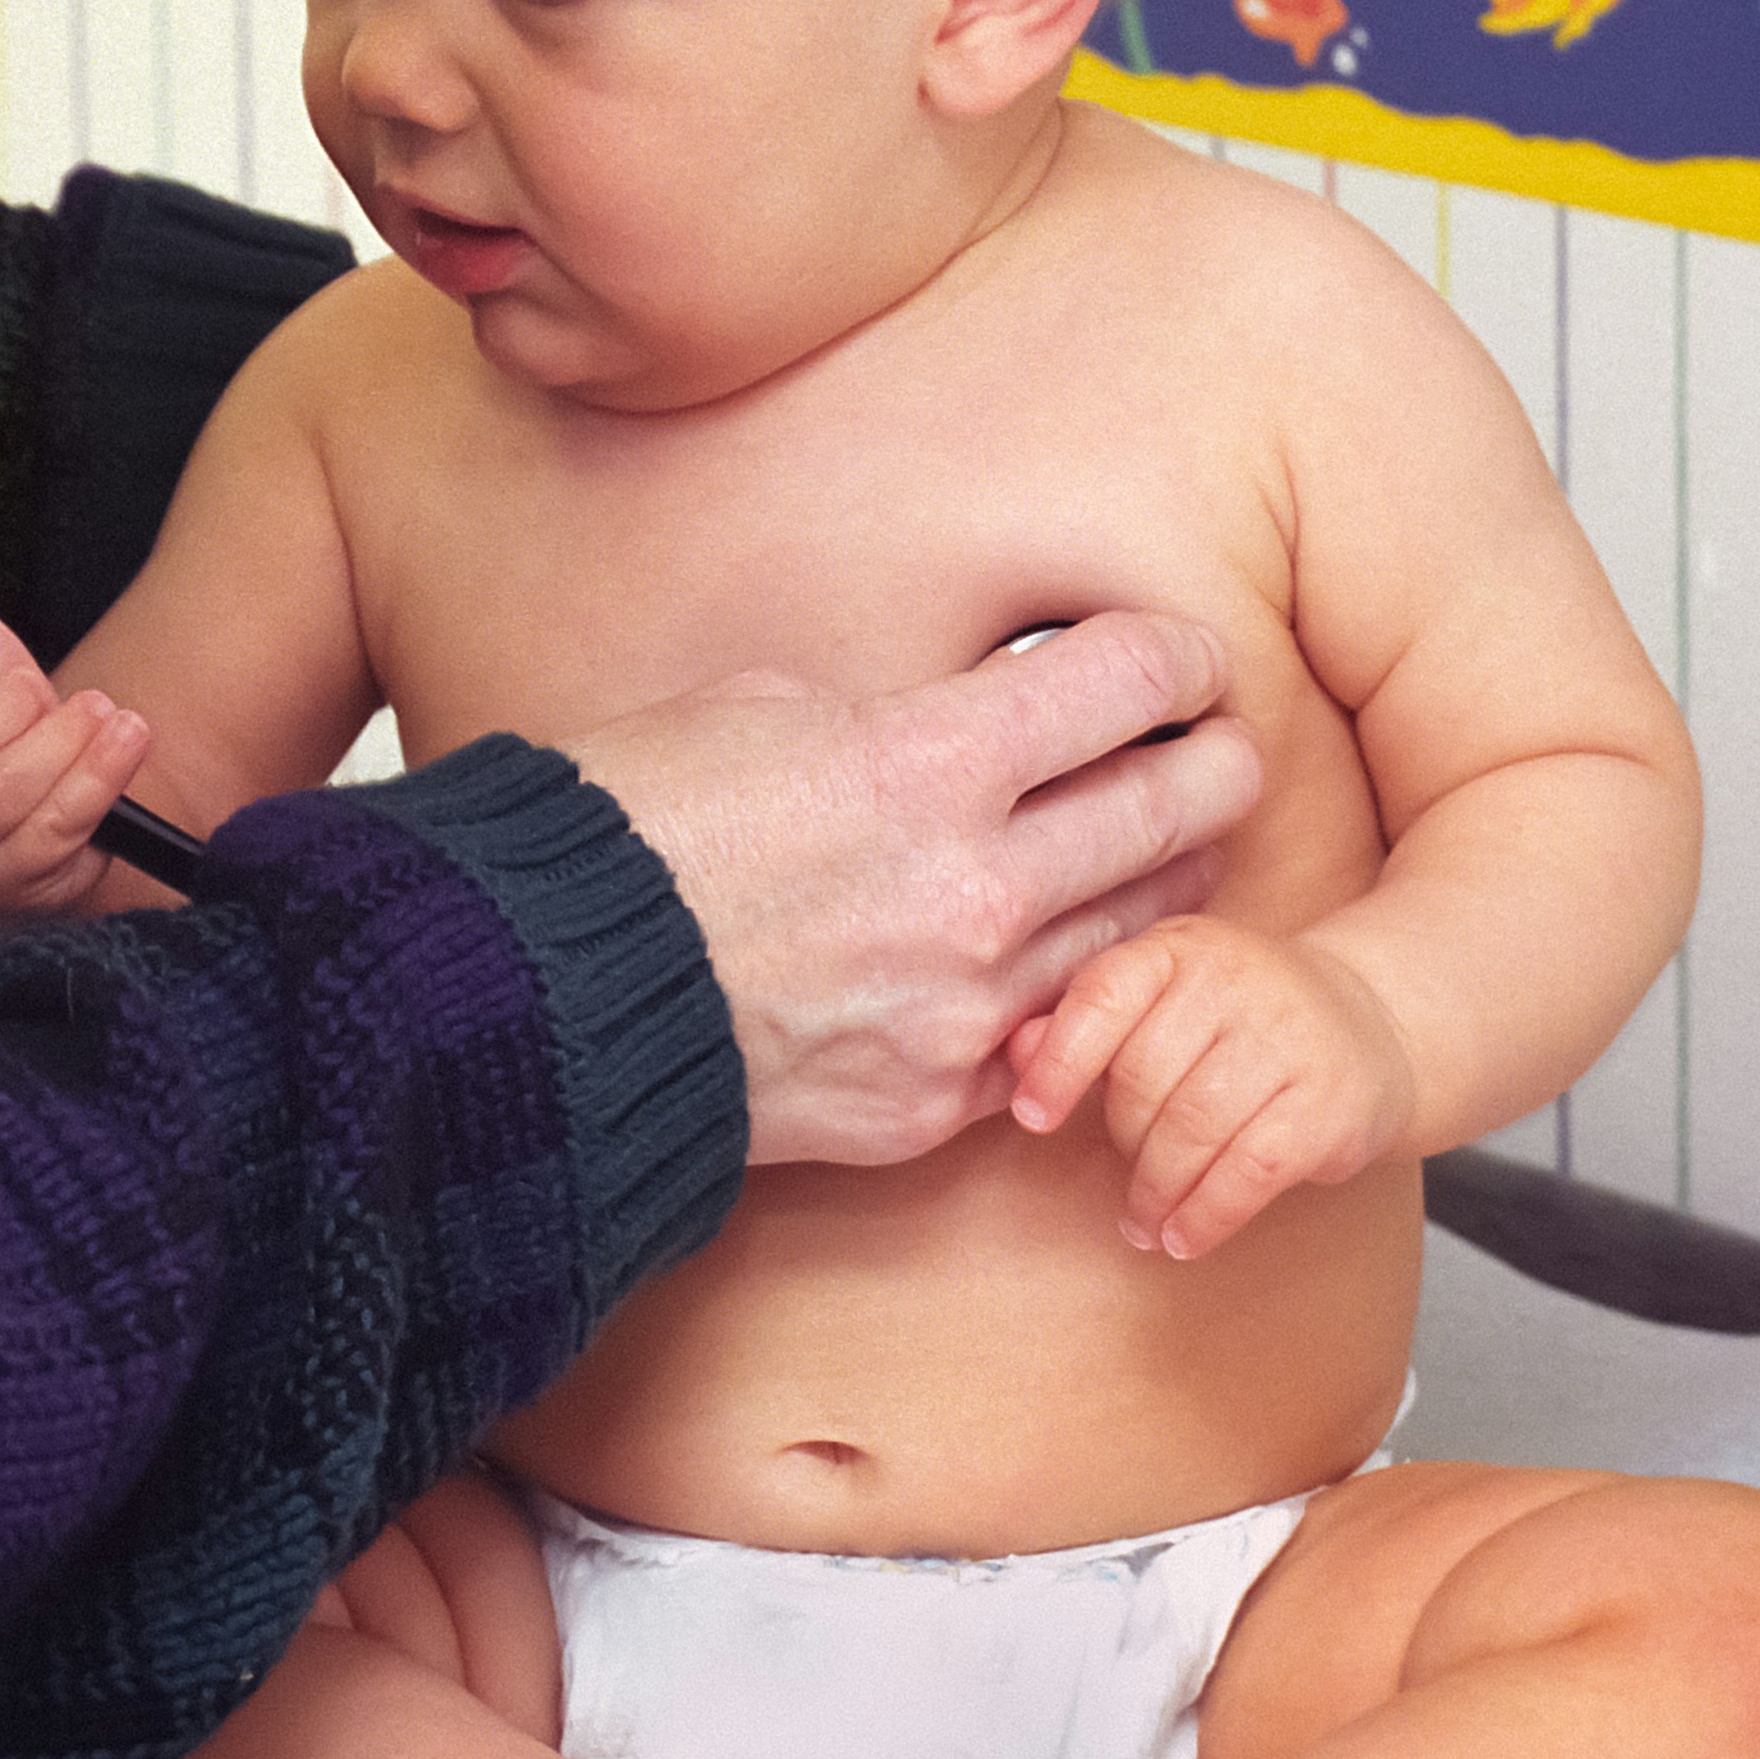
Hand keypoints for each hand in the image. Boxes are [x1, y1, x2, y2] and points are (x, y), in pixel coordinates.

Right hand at [562, 616, 1262, 1169]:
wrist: (542, 1004)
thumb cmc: (624, 834)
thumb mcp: (749, 710)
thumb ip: (872, 716)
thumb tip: (924, 718)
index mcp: (926, 761)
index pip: (1123, 685)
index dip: (1171, 657)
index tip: (1180, 658)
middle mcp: (977, 886)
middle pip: (1171, 808)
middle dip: (1211, 762)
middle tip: (1217, 744)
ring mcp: (969, 1007)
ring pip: (1138, 928)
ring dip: (1168, 877)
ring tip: (1173, 845)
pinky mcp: (941, 1101)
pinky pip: (1054, 1034)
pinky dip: (1077, 989)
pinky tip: (1073, 955)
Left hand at [1006, 918, 1419, 1262]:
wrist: (1369, 1023)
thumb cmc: (1236, 1019)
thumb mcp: (1163, 999)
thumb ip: (1085, 1021)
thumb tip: (1013, 1052)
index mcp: (1179, 946)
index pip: (1104, 996)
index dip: (1061, 1062)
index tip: (1032, 1117)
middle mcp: (1236, 979)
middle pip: (1144, 1079)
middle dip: (1122, 1144)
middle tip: (1123, 1182)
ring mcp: (1289, 1039)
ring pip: (1194, 1130)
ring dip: (1157, 1192)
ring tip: (1143, 1222)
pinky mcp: (1329, 1103)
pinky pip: (1249, 1172)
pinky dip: (1206, 1215)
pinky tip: (1185, 1237)